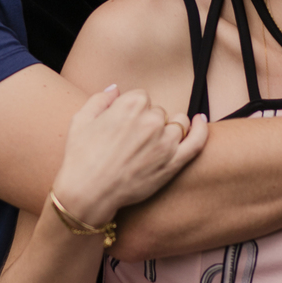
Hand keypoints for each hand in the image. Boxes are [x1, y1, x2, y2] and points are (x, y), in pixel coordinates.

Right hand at [52, 86, 207, 225]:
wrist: (88, 192)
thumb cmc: (80, 157)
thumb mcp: (81, 119)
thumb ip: (101, 99)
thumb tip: (116, 89)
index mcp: (130, 105)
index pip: (142, 97)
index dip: (132, 110)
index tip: (124, 124)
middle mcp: (151, 120)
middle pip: (158, 111)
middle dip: (147, 121)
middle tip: (131, 141)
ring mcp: (165, 142)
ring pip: (177, 123)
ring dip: (168, 128)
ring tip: (153, 142)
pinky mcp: (173, 163)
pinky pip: (196, 142)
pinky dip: (201, 130)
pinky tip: (200, 121)